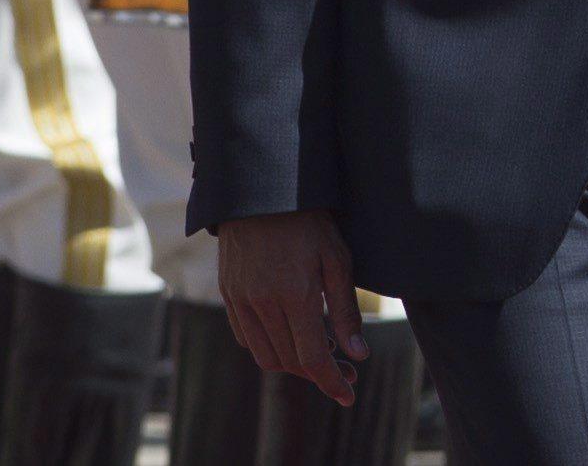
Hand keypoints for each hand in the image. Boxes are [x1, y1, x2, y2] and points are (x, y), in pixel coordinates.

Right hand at [217, 209, 366, 406]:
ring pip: (266, 355)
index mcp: (294, 295)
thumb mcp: (338, 260)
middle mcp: (262, 304)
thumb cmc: (309, 222)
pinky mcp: (228, 295)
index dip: (331, 381)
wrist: (263, 192)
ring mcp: (240, 300)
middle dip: (319, 373)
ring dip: (293, 363)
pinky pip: (246, 337)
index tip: (349, 395)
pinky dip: (269, 347)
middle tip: (346, 369)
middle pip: (289, 361)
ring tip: (322, 352)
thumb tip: (359, 354)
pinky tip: (291, 336)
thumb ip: (345, 311)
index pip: (311, 358)